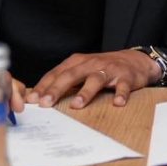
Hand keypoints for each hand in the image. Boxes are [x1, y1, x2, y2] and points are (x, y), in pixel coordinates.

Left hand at [25, 49, 160, 108]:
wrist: (134, 61)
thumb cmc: (103, 68)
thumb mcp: (82, 70)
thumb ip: (64, 81)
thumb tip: (38, 98)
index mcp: (78, 62)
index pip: (57, 73)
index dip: (44, 86)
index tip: (31, 99)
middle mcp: (92, 63)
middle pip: (72, 75)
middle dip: (57, 88)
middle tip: (46, 103)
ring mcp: (110, 69)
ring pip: (96, 79)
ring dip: (86, 91)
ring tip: (76, 105)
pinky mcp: (126, 77)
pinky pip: (123, 86)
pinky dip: (120, 94)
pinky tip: (117, 103)